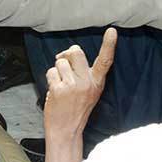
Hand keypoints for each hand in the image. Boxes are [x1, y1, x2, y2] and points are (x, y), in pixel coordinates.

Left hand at [41, 28, 116, 161]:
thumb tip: (67, 54)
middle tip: (63, 66)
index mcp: (97, 83)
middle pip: (76, 52)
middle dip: (66, 55)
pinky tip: (54, 92)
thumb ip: (82, 73)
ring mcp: (73, 86)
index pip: (105, 61)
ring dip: (56, 71)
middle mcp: (87, 83)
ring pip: (60, 62)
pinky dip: (50, 80)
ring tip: (60, 86)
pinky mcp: (59, 90)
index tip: (112, 31)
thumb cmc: (75, 109)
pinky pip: (51, 72)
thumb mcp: (87, 91)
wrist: (66, 131)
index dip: (109, 45)